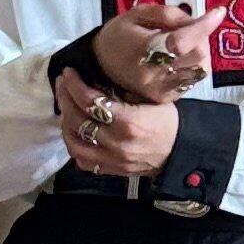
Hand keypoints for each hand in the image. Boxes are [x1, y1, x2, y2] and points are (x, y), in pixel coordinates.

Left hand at [55, 66, 181, 176]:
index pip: (90, 101)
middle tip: (62, 84)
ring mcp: (112, 160)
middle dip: (65, 98)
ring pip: (74, 143)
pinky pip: (83, 161)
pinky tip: (74, 130)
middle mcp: (116, 143)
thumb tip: (95, 79)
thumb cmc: (167, 120)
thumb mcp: (149, 98)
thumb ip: (121, 91)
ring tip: (65, 106)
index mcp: (128, 122)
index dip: (75, 85)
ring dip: (65, 122)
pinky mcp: (112, 170)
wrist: (181, 150)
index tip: (69, 72)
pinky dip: (74, 145)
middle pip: (77, 120)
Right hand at [91, 1, 219, 100]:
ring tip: (184, 43)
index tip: (218, 12)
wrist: (101, 66)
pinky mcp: (166, 98)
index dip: (202, 27)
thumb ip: (168, 14)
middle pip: (196, 55)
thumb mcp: (137, 14)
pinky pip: (193, 80)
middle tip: (190, 29)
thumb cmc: (120, 35)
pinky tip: (180, 58)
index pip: (179, 41)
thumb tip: (197, 20)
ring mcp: (160, 89)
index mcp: (142, 50)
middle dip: (201, 38)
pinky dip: (194, 65)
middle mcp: (152, 74)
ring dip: (200, 51)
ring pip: (200, 69)